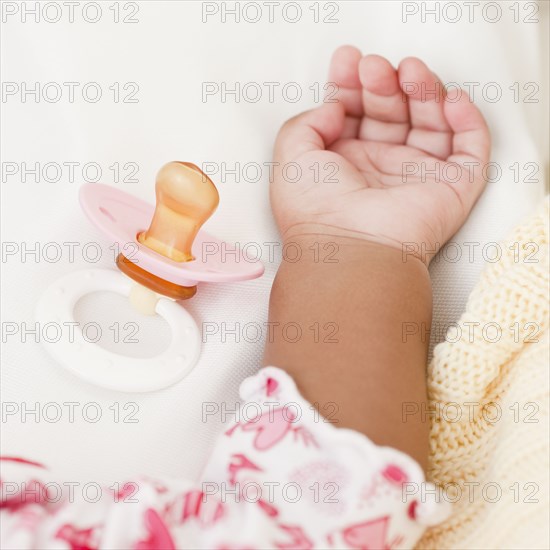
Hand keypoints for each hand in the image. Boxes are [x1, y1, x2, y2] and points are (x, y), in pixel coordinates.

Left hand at [271, 46, 490, 262]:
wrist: (348, 250)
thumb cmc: (315, 210)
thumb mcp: (291, 156)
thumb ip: (307, 122)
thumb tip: (335, 108)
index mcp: (345, 163)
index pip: (355, 113)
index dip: (352, 84)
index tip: (346, 61)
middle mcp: (380, 168)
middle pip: (391, 113)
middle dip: (383, 84)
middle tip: (373, 67)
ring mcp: (417, 178)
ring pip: (431, 123)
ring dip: (424, 91)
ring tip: (409, 71)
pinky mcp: (452, 188)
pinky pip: (471, 149)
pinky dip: (468, 120)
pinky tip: (451, 100)